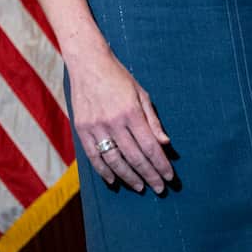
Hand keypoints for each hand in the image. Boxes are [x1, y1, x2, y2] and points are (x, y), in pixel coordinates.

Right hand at [68, 51, 172, 193]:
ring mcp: (96, 126)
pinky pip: (93, 156)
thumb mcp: (141, 93)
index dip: (161, 164)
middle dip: (149, 175)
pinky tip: (114, 180)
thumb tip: (165, 143)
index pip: (150, 146)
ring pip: (114, 161)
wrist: (88, 63)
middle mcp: (113, 121)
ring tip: (140, 187)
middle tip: (159, 188)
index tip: (169, 177)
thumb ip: (153, 120)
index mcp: (131, 112)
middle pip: (134, 157)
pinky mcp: (82, 128)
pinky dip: (104, 171)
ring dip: (129, 177)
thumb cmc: (118, 77)